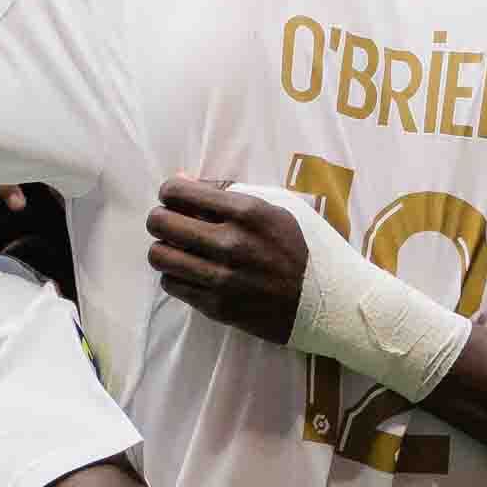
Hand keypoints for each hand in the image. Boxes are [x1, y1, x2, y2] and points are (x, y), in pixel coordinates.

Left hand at [146, 176, 314, 342]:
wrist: (328, 302)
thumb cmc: (303, 247)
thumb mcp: (277, 206)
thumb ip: (227, 191)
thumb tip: (182, 180)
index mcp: (247, 211)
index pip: (178, 192)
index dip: (169, 193)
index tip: (176, 200)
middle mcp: (231, 243)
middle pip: (160, 223)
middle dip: (160, 219)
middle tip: (171, 224)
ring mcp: (223, 278)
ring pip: (159, 256)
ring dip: (164, 249)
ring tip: (179, 250)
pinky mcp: (217, 307)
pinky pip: (171, 285)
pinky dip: (176, 276)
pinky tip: (193, 272)